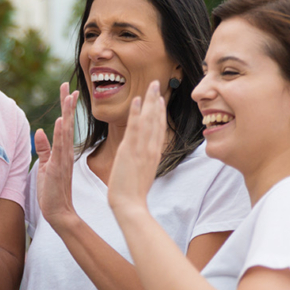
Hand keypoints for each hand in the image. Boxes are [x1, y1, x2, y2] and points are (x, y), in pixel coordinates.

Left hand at [33, 83, 81, 230]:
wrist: (58, 211)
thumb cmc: (52, 190)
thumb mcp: (45, 165)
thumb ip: (44, 148)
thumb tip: (39, 131)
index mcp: (63, 150)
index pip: (65, 124)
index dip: (65, 107)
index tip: (67, 90)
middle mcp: (66, 151)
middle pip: (68, 122)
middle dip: (67, 103)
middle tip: (68, 85)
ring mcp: (64, 159)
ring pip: (66, 131)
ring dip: (67, 113)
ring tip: (68, 95)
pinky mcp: (59, 167)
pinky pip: (60, 147)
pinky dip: (61, 133)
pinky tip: (62, 120)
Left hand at [106, 81, 165, 218]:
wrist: (130, 205)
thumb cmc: (132, 195)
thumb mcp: (141, 175)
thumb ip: (142, 163)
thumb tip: (140, 159)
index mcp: (154, 155)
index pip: (159, 129)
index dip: (160, 113)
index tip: (160, 99)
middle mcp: (151, 149)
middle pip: (157, 120)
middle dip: (157, 101)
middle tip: (157, 84)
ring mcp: (142, 149)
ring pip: (149, 120)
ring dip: (150, 101)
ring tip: (151, 85)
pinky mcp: (131, 151)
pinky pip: (136, 128)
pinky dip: (137, 113)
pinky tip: (138, 100)